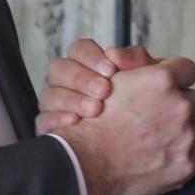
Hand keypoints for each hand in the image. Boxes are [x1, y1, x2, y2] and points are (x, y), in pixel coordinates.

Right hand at [36, 38, 160, 134]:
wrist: (143, 144)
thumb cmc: (146, 106)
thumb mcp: (151, 81)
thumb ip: (136, 61)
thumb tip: (114, 53)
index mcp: (87, 66)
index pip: (78, 49)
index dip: (91, 56)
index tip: (111, 70)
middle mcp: (67, 83)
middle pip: (59, 69)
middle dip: (81, 78)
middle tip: (104, 91)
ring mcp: (56, 105)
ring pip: (49, 94)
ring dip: (71, 100)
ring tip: (95, 110)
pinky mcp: (51, 129)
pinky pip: (43, 120)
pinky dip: (57, 120)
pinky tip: (75, 122)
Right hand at [58, 58, 194, 194]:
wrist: (87, 164)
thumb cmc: (95, 122)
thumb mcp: (113, 80)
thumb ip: (137, 62)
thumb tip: (155, 60)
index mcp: (162, 80)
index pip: (187, 69)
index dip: (176, 77)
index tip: (167, 87)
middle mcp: (180, 105)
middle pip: (194, 99)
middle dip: (179, 106)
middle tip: (156, 117)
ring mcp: (186, 136)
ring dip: (181, 131)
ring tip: (155, 139)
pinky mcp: (188, 163)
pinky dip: (185, 154)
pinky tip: (162, 154)